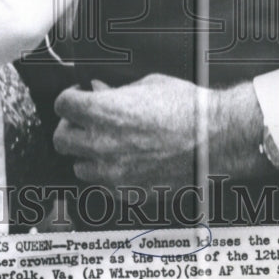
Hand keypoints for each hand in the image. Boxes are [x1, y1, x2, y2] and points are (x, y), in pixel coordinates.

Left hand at [53, 74, 265, 187]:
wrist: (218, 137)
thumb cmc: (188, 108)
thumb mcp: (147, 85)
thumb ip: (115, 91)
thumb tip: (98, 91)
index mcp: (104, 112)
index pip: (62, 105)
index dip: (70, 98)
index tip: (79, 97)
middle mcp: (103, 144)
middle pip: (61, 139)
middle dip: (71, 127)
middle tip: (86, 121)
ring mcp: (114, 172)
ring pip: (79, 166)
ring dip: (87, 154)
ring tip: (108, 143)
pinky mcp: (129, 192)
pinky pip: (103, 185)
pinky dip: (107, 174)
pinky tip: (125, 160)